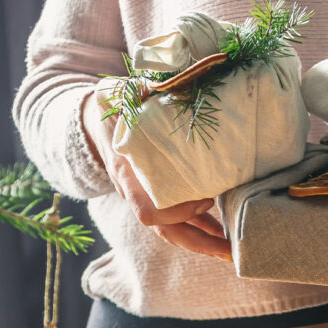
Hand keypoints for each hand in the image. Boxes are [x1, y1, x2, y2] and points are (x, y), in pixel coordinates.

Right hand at [82, 78, 232, 261]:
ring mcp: (144, 202)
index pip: (154, 208)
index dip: (181, 209)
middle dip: (201, 242)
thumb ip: (150, 90)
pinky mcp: (154, 203)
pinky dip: (199, 231)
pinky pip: (177, 225)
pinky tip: (221, 235)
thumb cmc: (120, 106)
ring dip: (204, 243)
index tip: (206, 199)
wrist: (96, 122)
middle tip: (231, 251)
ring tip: (232, 252)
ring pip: (174, 233)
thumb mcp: (131, 94)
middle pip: (168, 230)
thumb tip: (174, 75)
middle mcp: (137, 196)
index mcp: (130, 175)